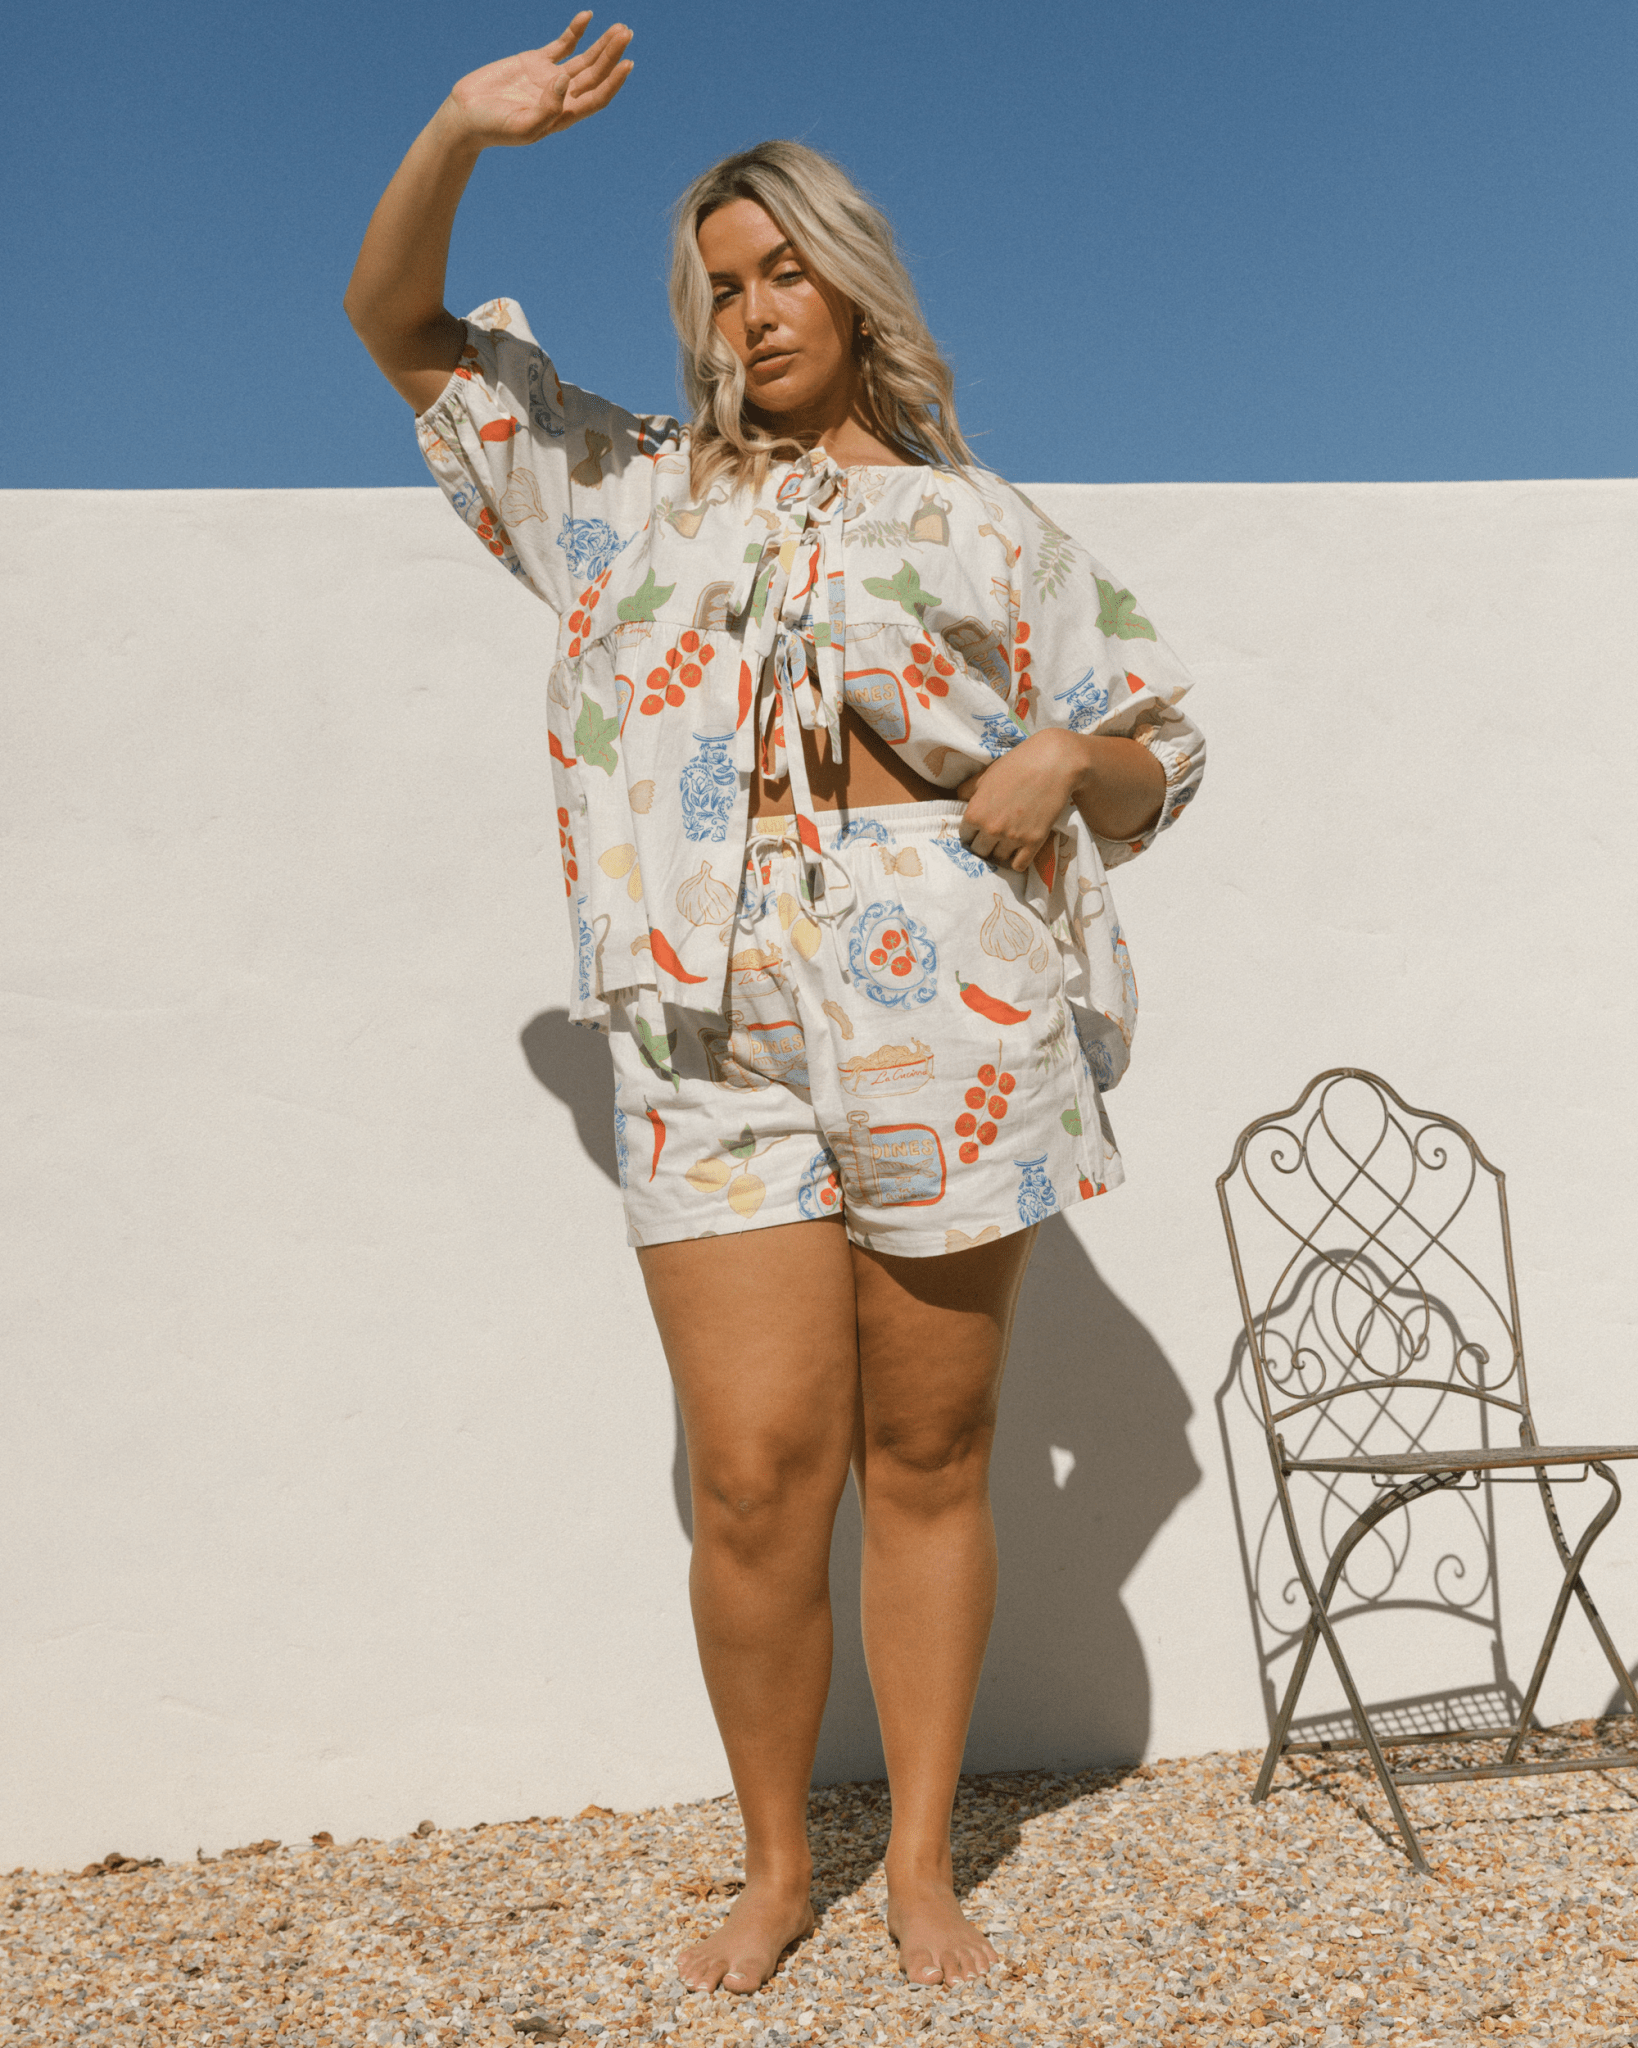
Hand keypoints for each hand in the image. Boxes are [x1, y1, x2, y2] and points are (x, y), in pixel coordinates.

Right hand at [446, 13, 633, 148]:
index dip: (614, 82)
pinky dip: (575, 31)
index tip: (627, 63)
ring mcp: (550, 77)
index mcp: (564, 115)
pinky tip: (587, 17)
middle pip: (595, 74)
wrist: (466, 114)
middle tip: (626, 33)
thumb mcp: (523, 126)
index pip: (597, 97)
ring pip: (584, 58)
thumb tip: (566, 79)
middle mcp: (563, 96)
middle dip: (611, 54)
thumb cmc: (493, 128)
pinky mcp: (535, 61)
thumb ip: (548, 108)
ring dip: (601, 43)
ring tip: (620, 28)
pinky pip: (561, 44)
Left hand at [957, 729, 1090, 872]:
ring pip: (998, 859)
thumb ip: (968, 790)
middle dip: (984, 845)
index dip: (971, 833)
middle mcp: (990, 829)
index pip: (964, 836)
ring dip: (1001, 853)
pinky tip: (1019, 852)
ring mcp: (1012, 838)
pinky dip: (1017, 861)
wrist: (1054, 763)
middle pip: (980, 851)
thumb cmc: (1017, 764)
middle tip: (993, 838)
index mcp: (975, 813)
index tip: (979, 831)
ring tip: (1007, 844)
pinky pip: (1019, 865)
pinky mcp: (1034, 842)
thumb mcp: (986, 775)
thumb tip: (959, 800)